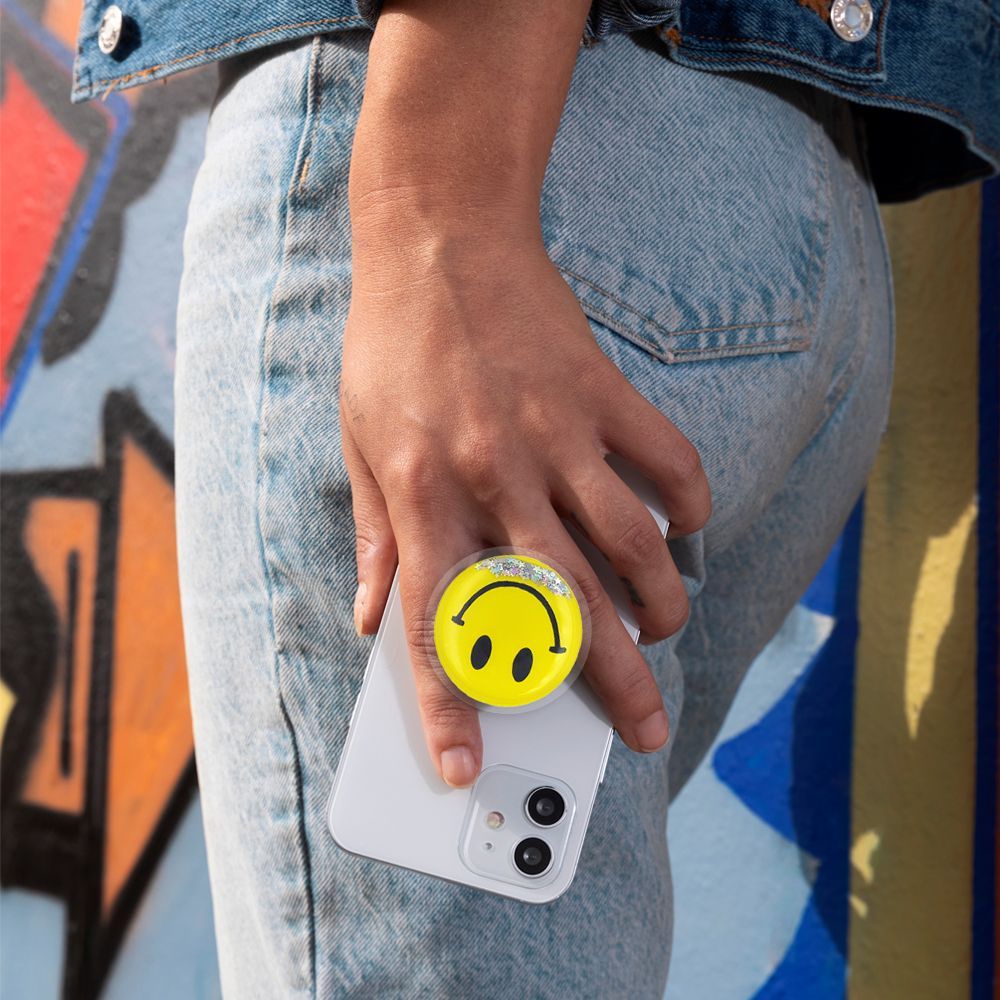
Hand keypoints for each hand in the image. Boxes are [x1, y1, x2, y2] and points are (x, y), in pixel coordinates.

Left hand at [340, 221, 711, 787]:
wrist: (438, 239)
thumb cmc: (391, 345)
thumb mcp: (358, 443)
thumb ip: (370, 536)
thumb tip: (368, 617)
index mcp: (422, 495)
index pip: (440, 624)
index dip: (450, 705)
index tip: (465, 763)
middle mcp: (495, 477)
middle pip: (563, 605)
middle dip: (610, 682)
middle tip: (646, 729)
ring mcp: (557, 435)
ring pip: (629, 543)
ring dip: (660, 601)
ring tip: (666, 632)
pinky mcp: (602, 394)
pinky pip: (667, 459)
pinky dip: (688, 501)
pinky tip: (683, 529)